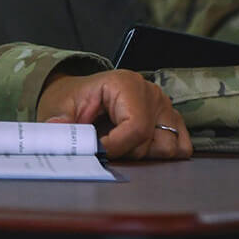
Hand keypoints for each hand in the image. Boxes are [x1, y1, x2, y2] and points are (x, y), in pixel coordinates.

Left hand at [36, 69, 191, 159]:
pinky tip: (138, 146)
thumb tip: (58, 128)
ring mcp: (164, 106)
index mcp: (126, 84)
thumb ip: (60, 120)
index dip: (116, 147)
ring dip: (144, 154)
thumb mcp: (60, 106)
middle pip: (150, 140)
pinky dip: (161, 153)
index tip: (98, 152)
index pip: (135, 127)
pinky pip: (181, 146)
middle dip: (124, 151)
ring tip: (121, 144)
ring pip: (169, 147)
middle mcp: (150, 93)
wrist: (78, 94)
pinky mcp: (171, 119)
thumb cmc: (73, 98)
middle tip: (104, 145)